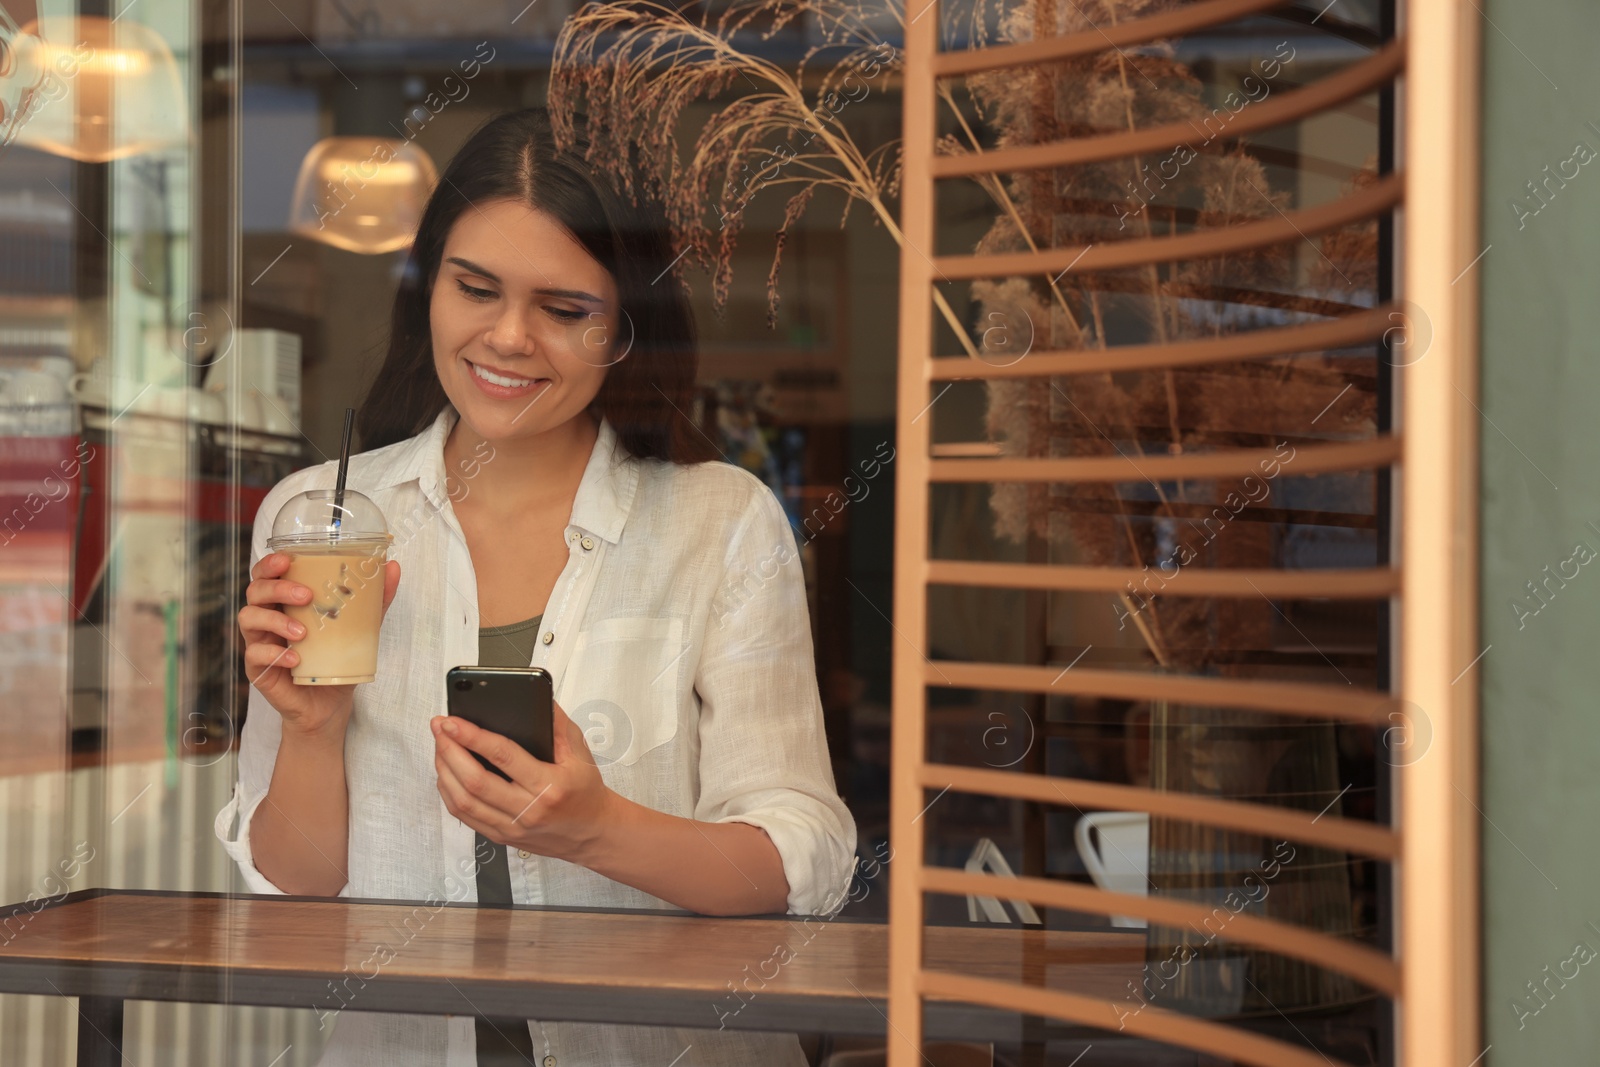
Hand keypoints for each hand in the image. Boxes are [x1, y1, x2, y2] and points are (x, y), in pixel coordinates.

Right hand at [239, 551, 400, 742]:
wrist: (330, 704)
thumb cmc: (337, 659)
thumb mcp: (359, 626)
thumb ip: (374, 599)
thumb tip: (392, 567)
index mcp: (285, 603)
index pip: (266, 575)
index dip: (269, 564)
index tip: (286, 560)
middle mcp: (267, 618)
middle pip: (255, 591)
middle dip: (277, 588)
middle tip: (306, 595)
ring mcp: (260, 643)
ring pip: (249, 618)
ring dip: (275, 620)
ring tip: (303, 631)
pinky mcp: (258, 669)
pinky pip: (254, 655)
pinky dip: (274, 654)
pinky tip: (296, 659)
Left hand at [430, 700, 614, 864]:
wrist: (592, 832)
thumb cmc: (585, 791)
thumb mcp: (580, 752)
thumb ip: (557, 723)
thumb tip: (535, 696)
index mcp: (549, 785)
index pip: (503, 757)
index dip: (473, 737)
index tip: (453, 722)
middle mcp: (528, 809)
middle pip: (475, 781)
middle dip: (450, 750)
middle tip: (440, 728)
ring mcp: (512, 827)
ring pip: (464, 801)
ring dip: (444, 771)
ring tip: (440, 746)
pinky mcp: (501, 836)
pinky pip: (464, 817)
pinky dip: (448, 793)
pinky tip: (446, 773)